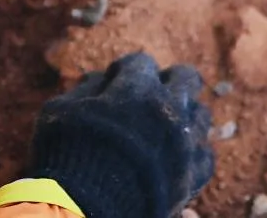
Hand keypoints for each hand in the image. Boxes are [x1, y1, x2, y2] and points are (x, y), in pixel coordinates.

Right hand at [25, 52, 213, 217]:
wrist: (84, 209)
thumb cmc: (67, 155)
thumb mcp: (61, 109)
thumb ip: (86, 88)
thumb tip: (101, 79)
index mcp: (137, 90)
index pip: (141, 62)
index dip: (125, 70)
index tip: (115, 81)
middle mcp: (169, 111)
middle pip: (187, 78)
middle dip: (168, 80)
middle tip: (150, 93)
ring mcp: (185, 145)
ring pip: (201, 114)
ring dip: (184, 113)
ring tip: (162, 126)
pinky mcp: (191, 178)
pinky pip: (205, 154)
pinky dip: (192, 151)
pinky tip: (174, 155)